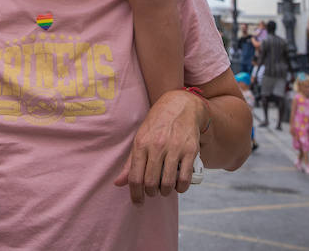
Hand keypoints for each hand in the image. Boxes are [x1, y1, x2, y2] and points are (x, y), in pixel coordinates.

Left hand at [113, 89, 201, 204]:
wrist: (181, 105)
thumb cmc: (158, 123)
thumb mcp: (140, 138)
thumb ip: (130, 162)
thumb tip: (118, 183)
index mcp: (141, 144)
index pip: (135, 177)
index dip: (135, 195)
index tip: (138, 202)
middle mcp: (157, 146)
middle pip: (150, 183)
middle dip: (151, 193)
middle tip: (152, 192)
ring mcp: (174, 148)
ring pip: (167, 183)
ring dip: (165, 192)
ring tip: (165, 189)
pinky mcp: (190, 151)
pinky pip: (185, 178)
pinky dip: (181, 187)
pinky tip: (178, 185)